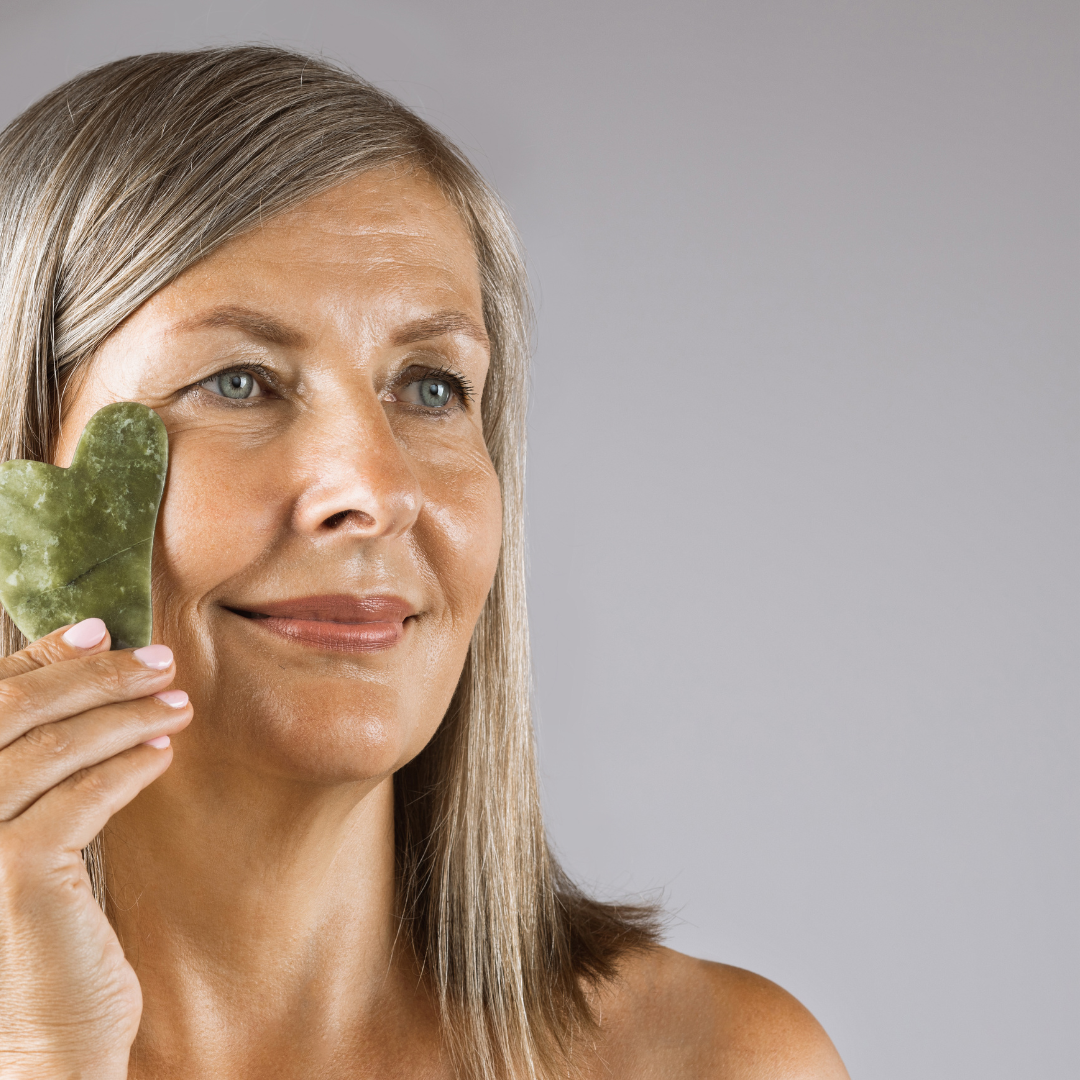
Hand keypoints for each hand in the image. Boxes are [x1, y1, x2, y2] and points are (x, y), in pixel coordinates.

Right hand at [0, 619, 191, 1078]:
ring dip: (120, 717)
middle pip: (10, 713)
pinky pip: (76, 801)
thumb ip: (47, 766)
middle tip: (158, 661)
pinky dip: (123, 769)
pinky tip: (162, 755)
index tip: (102, 630)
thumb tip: (94, 668)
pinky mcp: (9, 878)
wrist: (48, 1039)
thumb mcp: (36, 836)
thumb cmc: (44, 933)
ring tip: (177, 705)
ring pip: (45, 750)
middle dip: (92, 676)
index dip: (41, 658)